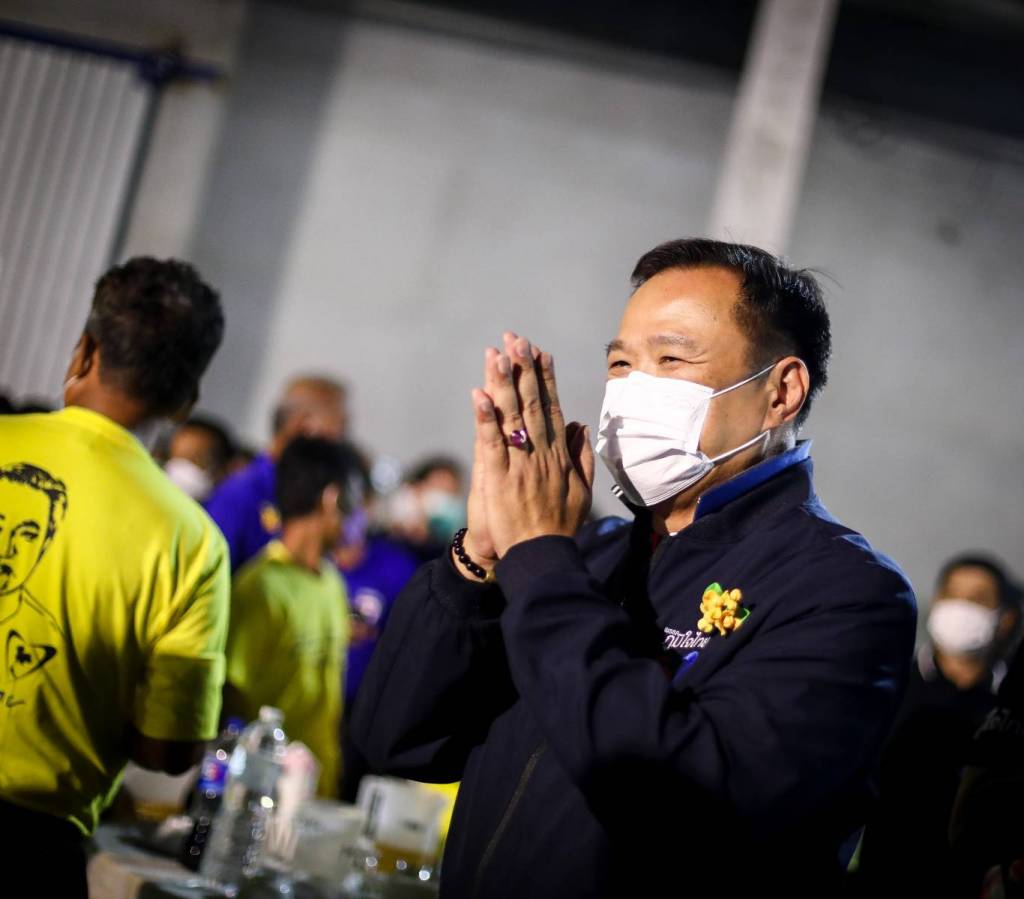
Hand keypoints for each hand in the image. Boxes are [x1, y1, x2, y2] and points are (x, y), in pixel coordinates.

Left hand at [472, 333, 593, 557]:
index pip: (551, 408)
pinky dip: (484, 419)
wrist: (543, 556)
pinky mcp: (500, 478)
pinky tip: (478, 395)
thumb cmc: (560, 526)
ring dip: (503, 383)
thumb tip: (582, 426)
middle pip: (531, 404)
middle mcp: (541, 453)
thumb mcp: (581, 490)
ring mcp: (521, 464)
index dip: (545, 378)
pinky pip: (491, 443)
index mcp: (559, 455)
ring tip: (496, 354)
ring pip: (511, 416)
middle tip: (515, 338)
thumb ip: (582, 456)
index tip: (539, 352)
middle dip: (523, 369)